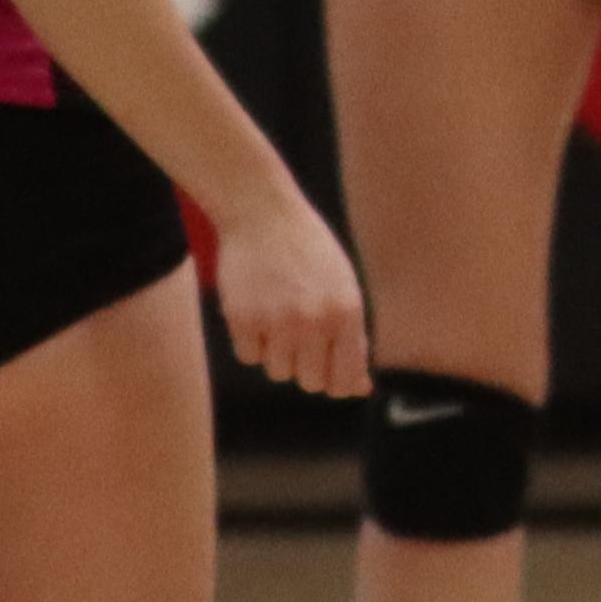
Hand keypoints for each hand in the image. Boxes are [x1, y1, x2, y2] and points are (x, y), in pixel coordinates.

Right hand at [213, 192, 373, 402]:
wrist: (263, 214)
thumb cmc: (309, 251)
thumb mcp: (344, 287)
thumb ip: (353, 338)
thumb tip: (359, 388)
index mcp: (347, 312)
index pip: (346, 378)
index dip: (340, 385)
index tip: (334, 378)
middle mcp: (313, 321)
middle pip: (310, 382)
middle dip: (308, 368)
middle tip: (303, 341)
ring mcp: (275, 321)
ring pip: (278, 372)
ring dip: (279, 354)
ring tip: (281, 319)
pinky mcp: (241, 319)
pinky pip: (249, 357)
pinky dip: (253, 343)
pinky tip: (258, 313)